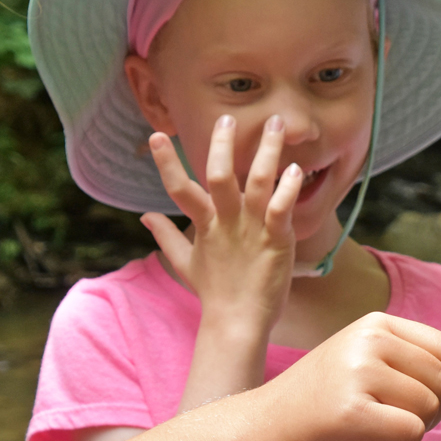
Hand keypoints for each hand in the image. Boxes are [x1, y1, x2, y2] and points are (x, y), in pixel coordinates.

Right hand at [142, 115, 301, 335]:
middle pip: (219, 175)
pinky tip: (295, 169)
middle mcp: (226, 221)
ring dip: (266, 152)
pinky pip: (280, 209)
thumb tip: (146, 217)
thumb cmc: (215, 292)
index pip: (179, 188)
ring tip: (275, 124)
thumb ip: (167, 236)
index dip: (166, 162)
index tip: (154, 136)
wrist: (236, 324)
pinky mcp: (275, 240)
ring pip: (257, 182)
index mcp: (205, 224)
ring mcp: (251, 229)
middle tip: (226, 116)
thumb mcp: (185, 262)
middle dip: (221, 144)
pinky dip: (287, 189)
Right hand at [256, 312, 440, 440]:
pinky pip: (410, 432)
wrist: (262, 429)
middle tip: (396, 417)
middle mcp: (369, 340)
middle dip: (435, 408)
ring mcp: (359, 373)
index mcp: (376, 323)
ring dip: (414, 426)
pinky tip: (369, 438)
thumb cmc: (321, 403)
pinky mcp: (351, 412)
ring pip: (429, 408)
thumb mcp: (365, 363)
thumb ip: (414, 363)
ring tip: (374, 424)